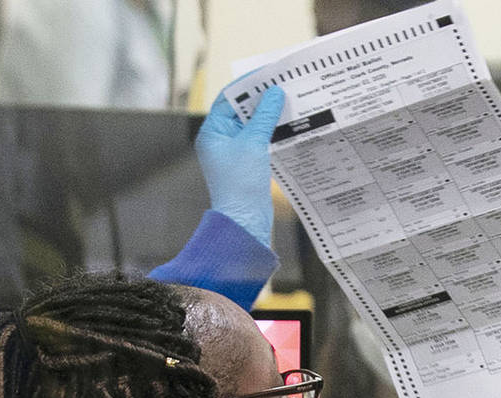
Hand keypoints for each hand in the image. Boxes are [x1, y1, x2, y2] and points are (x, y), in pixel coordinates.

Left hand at [195, 85, 285, 246]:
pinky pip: (260, 139)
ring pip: (252, 124)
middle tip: (282, 84)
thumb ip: (264, 116)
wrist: (244, 221)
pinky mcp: (248, 163)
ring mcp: (234, 152)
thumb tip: (275, 93)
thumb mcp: (253, 144)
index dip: (248, 85)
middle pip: (241, 110)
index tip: (267, 73)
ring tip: (289, 100)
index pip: (228, 99)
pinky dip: (272, 130)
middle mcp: (220, 139)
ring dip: (269, 114)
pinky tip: (288, 124)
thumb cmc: (241, 184)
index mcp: (212, 132)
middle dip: (261, 98)